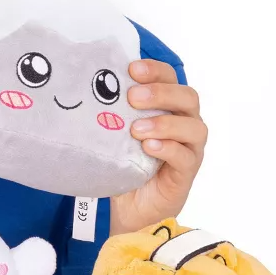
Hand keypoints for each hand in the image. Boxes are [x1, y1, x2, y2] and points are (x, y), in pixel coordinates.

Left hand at [112, 60, 207, 234]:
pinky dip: (167, 148)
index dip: (155, 70)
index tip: (132, 68)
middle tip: (133, 97)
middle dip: (161, 93)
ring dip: (164, 123)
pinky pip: (185, 157)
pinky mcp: (186, 173)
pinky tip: (148, 147)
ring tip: (136, 129)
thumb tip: (82, 85)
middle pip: (188, 97)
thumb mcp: (115, 131)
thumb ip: (112, 110)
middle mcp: (184, 124)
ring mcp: (189, 149)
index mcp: (168, 107)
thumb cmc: (123, 161)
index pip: (171, 78)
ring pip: (193, 127)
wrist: (127, 206)